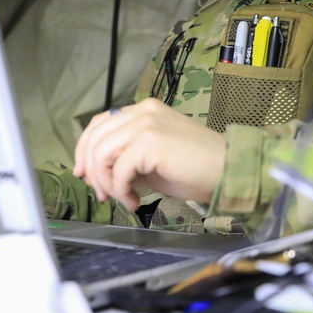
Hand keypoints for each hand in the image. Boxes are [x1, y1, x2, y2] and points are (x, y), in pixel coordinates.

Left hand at [72, 98, 226, 209]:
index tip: (83, 174)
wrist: (229, 171)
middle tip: (103, 194)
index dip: (85, 149)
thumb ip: (128, 157)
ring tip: (122, 199)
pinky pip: (119, 168)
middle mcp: (143, 111)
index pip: (101, 123)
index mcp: (144, 110)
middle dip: (92, 170)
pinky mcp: (151, 141)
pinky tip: (135, 201)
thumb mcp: (154, 159)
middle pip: (96, 137)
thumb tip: (101, 173)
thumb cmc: (197, 169)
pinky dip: (121, 190)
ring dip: (106, 182)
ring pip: (102, 152)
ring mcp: (147, 123)